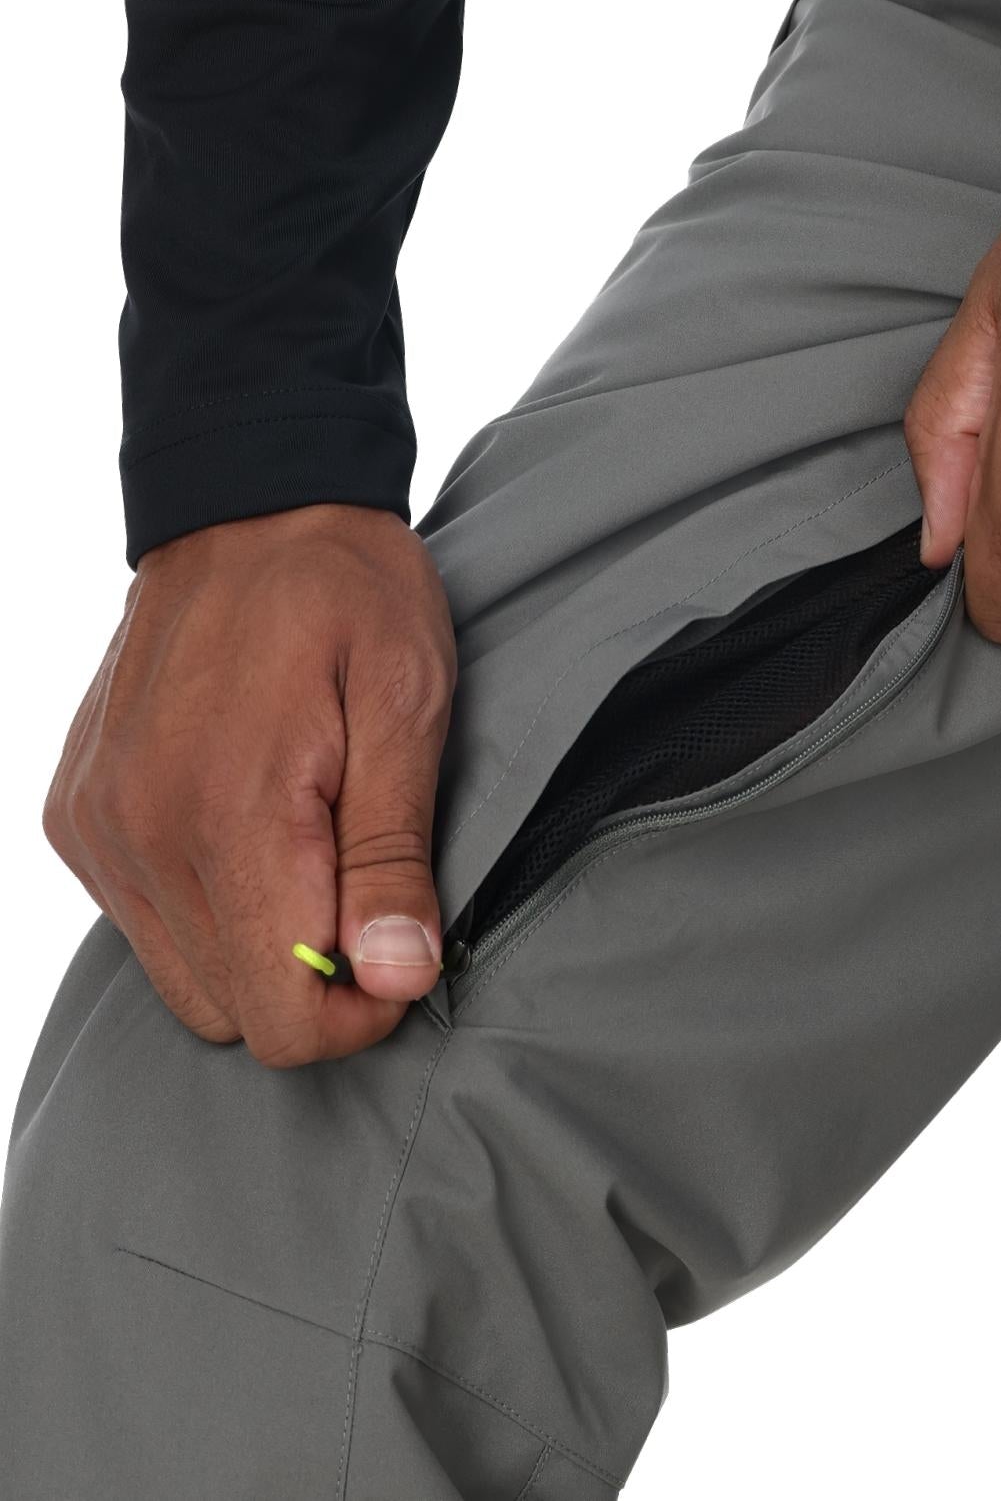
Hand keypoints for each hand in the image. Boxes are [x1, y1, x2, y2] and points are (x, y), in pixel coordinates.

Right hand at [44, 505, 456, 1065]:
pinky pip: (139, 920)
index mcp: (228, 813)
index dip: (358, 1009)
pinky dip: (201, 903)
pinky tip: (249, 822)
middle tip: (369, 888)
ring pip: (181, 976)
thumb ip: (393, 852)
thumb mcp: (407, 702)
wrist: (249, 502)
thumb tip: (395, 976)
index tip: (403, 950)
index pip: (278, 1015)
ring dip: (254, 941)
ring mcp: (95, 828)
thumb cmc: (347, 592)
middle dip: (310, 978)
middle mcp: (139, 834)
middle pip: (230, 1010)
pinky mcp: (75, 815)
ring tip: (313, 842)